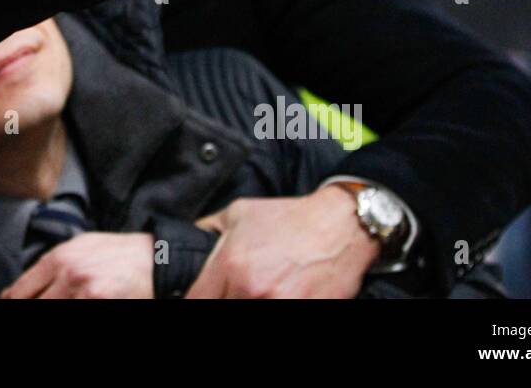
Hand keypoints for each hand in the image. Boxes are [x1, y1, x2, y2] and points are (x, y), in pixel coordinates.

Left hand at [0, 232, 155, 298]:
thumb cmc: (118, 254)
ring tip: (66, 302)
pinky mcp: (97, 300)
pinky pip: (73, 311)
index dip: (11, 303)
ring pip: (48, 309)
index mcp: (58, 257)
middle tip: (40, 304)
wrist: (156, 259)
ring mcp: (82, 289)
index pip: (19, 291)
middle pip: (30, 304)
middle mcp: (67, 272)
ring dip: (48, 310)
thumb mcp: (80, 249)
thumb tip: (15, 292)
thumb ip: (50, 267)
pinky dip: (72, 308)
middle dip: (29, 309)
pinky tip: (82, 303)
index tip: (10, 305)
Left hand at [186, 187, 377, 298]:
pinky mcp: (306, 312)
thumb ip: (209, 229)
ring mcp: (280, 304)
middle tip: (234, 292)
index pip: (195, 300)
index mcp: (231, 264)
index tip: (203, 296)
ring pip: (246, 317)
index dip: (195, 299)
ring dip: (246, 304)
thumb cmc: (291, 219)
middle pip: (219, 310)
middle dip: (223, 302)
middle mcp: (252, 289)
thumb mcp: (240, 212)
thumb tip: (189, 240)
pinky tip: (279, 296)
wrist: (341, 225)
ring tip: (257, 294)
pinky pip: (282, 315)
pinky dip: (278, 307)